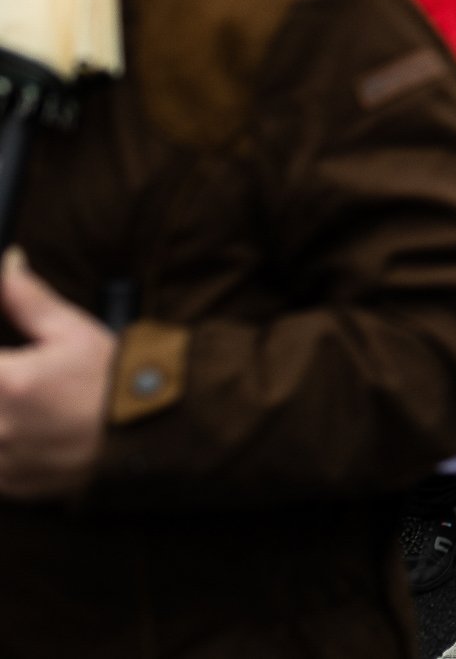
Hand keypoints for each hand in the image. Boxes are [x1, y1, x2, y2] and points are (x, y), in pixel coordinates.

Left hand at [0, 249, 112, 499]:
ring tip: (22, 401)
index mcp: (5, 380)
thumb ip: (26, 297)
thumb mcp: (72, 330)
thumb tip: (7, 260)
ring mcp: (1, 459)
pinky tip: (22, 429)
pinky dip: (1, 444)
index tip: (5, 357)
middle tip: (10, 379)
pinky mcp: (8, 485)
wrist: (152, 432)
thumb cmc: (113, 377)